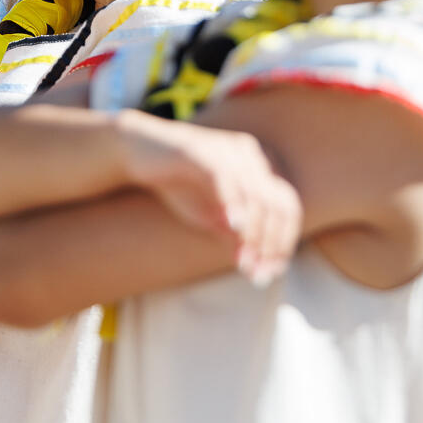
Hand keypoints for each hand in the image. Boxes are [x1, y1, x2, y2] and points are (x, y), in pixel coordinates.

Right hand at [117, 112, 301, 283]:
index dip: (284, 241)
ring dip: (254, 233)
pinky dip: (234, 205)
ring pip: (256, 194)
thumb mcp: (208, 216)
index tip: (272, 271)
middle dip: (270, 243)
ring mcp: (227, 149)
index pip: (287, 206)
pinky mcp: (203, 149)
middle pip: (277, 203)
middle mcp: (249, 154)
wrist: (135, 152)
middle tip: (258, 273)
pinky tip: (234, 228)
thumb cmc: (175, 183)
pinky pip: (227, 178)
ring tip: (245, 261)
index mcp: (257, 166)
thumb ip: (232, 235)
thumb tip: (253, 266)